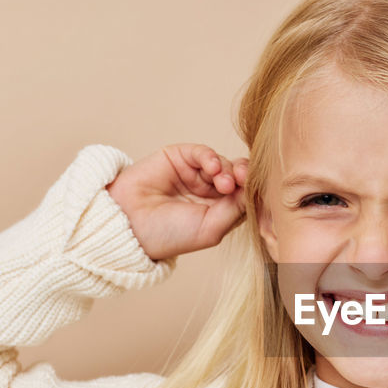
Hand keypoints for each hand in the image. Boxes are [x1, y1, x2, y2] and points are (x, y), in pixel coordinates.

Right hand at [104, 143, 249, 261]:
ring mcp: (194, 175)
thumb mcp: (211, 229)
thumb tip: (256, 190)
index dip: (253, 191)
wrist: (129, 224)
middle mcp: (208, 193)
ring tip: (222, 182)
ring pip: (223, 164)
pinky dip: (211, 157)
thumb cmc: (168, 235)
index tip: (259, 192)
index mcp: (218, 212)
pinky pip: (203, 152)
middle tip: (241, 182)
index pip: (245, 196)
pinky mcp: (180, 158)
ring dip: (227, 170)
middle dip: (243, 177)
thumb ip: (236, 209)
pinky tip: (211, 168)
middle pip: (238, 177)